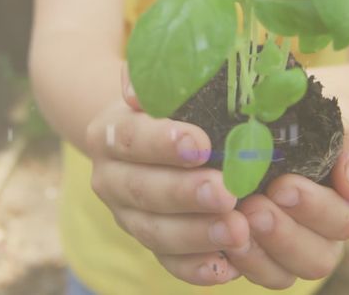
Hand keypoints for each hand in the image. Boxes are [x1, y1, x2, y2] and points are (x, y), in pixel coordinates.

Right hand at [82, 63, 250, 285]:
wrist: (140, 135)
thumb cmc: (167, 105)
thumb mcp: (161, 85)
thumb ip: (160, 80)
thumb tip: (141, 84)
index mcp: (110, 134)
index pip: (131, 138)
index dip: (163, 142)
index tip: (201, 143)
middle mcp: (110, 178)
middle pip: (143, 190)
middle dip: (185, 194)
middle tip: (227, 192)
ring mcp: (127, 216)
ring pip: (155, 232)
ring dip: (197, 233)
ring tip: (238, 229)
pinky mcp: (149, 243)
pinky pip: (169, 262)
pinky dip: (196, 268)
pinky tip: (227, 265)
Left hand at [224, 96, 348, 288]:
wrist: (277, 112)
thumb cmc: (313, 115)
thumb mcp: (340, 118)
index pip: (343, 220)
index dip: (315, 208)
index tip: (282, 185)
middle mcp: (325, 235)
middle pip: (317, 258)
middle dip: (284, 234)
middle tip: (253, 207)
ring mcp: (292, 251)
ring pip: (284, 274)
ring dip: (259, 252)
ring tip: (236, 219)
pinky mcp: (260, 256)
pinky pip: (253, 274)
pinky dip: (238, 261)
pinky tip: (220, 236)